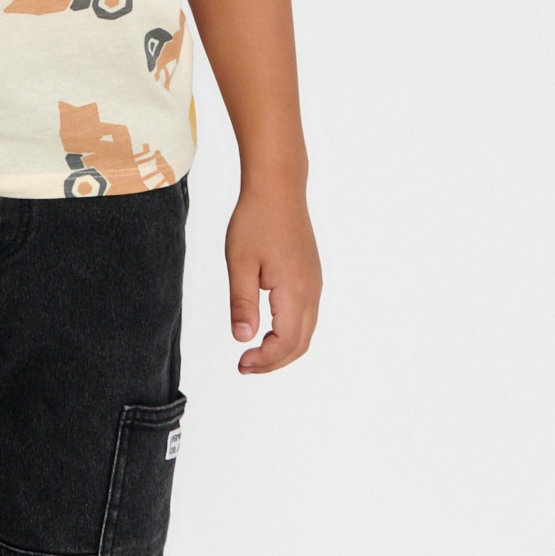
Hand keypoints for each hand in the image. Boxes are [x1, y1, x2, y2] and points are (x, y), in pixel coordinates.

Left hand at [225, 184, 321, 374]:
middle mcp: (311, 291)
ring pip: (305, 330)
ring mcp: (314, 283)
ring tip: (253, 352)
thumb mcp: (240, 263)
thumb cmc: (256, 221)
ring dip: (281, 348)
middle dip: (274, 361)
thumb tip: (243, 339)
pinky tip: (266, 329)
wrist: (278, 189)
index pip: (286, 343)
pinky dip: (288, 332)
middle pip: (300, 343)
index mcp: (295, 291)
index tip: (241, 363)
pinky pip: (305, 315)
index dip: (265, 360)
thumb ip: (242, 303)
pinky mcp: (310, 276)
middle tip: (245, 366)